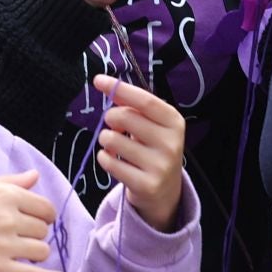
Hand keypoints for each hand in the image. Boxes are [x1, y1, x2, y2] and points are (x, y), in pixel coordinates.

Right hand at [0, 171, 62, 271]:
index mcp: (4, 194)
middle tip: (15, 234)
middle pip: (43, 229)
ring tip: (18, 251)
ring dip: (34, 252)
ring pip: (41, 251)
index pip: (45, 207)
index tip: (35, 219)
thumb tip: (34, 176)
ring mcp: (4, 244)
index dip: (43, 214)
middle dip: (33, 232)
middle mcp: (8, 217)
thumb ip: (9, 181)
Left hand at [89, 74, 186, 231]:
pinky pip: (108, 161)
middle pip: (123, 117)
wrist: (166, 190)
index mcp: (174, 122)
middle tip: (115, 126)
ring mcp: (161, 166)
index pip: (145, 100)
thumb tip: (103, 83)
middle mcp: (171, 144)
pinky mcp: (147, 185)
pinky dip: (104, 158)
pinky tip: (116, 162)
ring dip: (105, 139)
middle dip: (110, 117)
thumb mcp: (150, 123)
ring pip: (111, 139)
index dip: (119, 88)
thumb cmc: (153, 147)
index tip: (98, 80)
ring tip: (118, 146)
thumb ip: (130, 104)